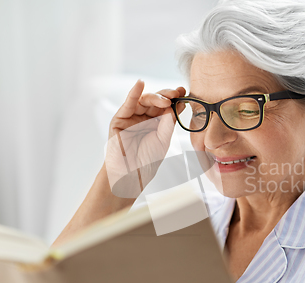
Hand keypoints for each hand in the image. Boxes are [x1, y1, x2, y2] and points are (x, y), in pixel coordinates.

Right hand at [105, 80, 185, 197]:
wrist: (131, 176)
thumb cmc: (146, 161)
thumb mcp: (163, 139)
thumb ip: (168, 121)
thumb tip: (177, 104)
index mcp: (157, 122)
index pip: (166, 106)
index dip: (175, 98)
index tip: (185, 92)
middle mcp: (144, 117)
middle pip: (156, 100)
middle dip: (167, 95)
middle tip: (177, 93)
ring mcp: (132, 117)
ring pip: (144, 100)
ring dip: (155, 96)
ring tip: (166, 98)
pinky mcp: (119, 119)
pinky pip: (127, 104)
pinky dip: (133, 93)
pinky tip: (140, 84)